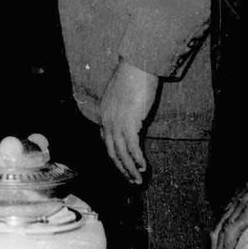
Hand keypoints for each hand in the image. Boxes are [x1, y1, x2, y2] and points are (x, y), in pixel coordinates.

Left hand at [98, 59, 158, 183]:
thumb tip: (133, 121)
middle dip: (121, 168)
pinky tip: (143, 167)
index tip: (122, 166)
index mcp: (104, 113)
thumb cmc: (133, 78)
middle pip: (111, 151)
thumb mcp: (124, 98)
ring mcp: (116, 122)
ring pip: (121, 153)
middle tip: (130, 181)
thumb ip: (124, 111)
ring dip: (130, 169)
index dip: (114, 156)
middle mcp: (106, 119)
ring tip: (138, 180)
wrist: (137, 67)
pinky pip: (132, 147)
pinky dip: (137, 159)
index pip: (105, 140)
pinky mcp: (128, 122)